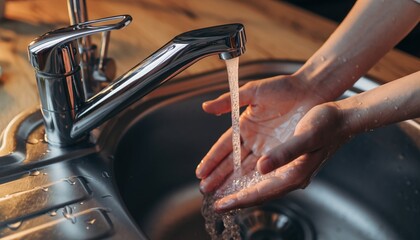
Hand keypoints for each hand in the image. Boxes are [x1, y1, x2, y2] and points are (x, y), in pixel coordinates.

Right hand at [195, 75, 327, 201]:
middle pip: (233, 163)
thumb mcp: (254, 92)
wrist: (312, 91)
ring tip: (219, 196)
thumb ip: (228, 100)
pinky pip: (266, 172)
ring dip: (233, 183)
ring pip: (247, 170)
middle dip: (218, 177)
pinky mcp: (283, 155)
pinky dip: (255, 182)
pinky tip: (244, 192)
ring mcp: (268, 149)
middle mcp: (254, 141)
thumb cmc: (284, 88)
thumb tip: (205, 107)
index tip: (200, 172)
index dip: (212, 160)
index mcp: (245, 126)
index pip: (224, 147)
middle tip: (205, 190)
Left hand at [214, 102, 349, 211]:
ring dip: (239, 188)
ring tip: (221, 192)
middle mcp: (290, 176)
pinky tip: (239, 176)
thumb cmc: (327, 125)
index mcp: (294, 174)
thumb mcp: (305, 136)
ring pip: (258, 185)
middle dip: (235, 199)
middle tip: (214, 203)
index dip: (238, 200)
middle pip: (257, 193)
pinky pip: (264, 175)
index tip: (220, 205)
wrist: (343, 118)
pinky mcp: (288, 162)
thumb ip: (284, 153)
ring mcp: (289, 170)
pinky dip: (249, 178)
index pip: (260, 193)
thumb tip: (262, 167)